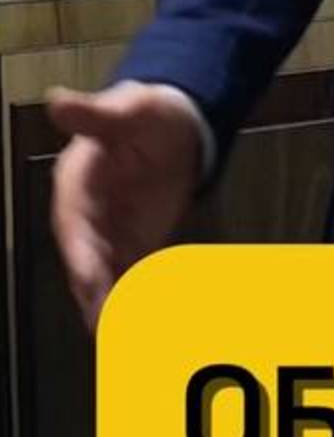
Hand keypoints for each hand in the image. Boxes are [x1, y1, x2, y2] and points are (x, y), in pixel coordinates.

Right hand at [46, 84, 204, 332]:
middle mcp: (89, 220)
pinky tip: (153, 323)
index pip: (76, 230)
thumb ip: (96, 114)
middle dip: (98, 297)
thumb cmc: (146, 115)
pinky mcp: (136, 245)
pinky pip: (136, 277)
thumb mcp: (127, 110)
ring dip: (120, 307)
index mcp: (77, 190)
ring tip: (132, 337)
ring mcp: (112, 236)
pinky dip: (143, 298)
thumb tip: (57, 100)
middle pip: (89, 266)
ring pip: (110, 279)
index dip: (82, 257)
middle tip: (108, 330)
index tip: (89, 282)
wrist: (173, 125)